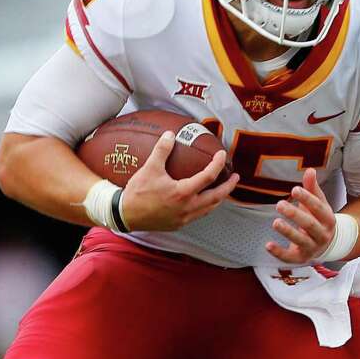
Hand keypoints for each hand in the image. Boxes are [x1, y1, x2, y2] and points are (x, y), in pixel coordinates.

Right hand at [120, 131, 237, 230]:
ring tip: (223, 189)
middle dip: (228, 187)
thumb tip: (170, 134)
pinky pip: (199, 215)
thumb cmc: (137, 193)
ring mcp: (185, 218)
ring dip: (218, 198)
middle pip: (216, 197)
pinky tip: (203, 200)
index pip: (208, 176)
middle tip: (235, 177)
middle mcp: (188, 207)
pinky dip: (206, 206)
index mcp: (183, 192)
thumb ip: (161, 150)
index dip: (218, 164)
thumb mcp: (149, 168)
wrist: (125, 215)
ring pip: (209, 208)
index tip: (222, 155)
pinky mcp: (179, 224)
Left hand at [266, 167, 336, 264]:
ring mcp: (312, 248)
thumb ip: (312, 188)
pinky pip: (290, 258)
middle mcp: (323, 235)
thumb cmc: (319, 219)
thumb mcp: (319, 204)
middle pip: (310, 225)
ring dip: (288, 232)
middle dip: (295, 215)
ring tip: (275, 222)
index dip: (307, 199)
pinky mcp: (301, 258)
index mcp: (328, 219)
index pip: (318, 208)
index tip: (294, 189)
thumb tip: (310, 170)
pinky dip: (279, 253)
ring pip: (301, 241)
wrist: (328, 244)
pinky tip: (268, 245)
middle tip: (279, 204)